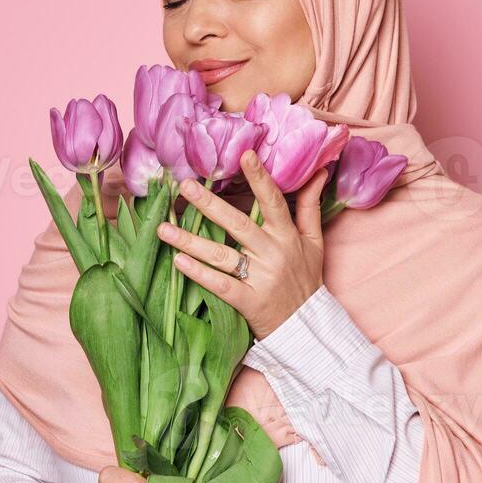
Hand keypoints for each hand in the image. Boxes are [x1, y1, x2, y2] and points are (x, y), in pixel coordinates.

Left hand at [158, 150, 327, 339]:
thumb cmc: (307, 280)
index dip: (259, 178)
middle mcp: (273, 254)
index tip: (244, 154)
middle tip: (185, 186)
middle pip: (238, 225)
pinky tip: (178, 262)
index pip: (273, 201)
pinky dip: (200, 274)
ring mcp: (260, 279)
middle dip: (210, 205)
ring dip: (190, 241)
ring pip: (222, 255)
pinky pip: (221, 286)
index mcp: (287, 236)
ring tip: (163, 228)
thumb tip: (318, 172)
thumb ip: (310, 206)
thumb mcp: (314, 242)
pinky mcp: (249, 302)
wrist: (308, 328)